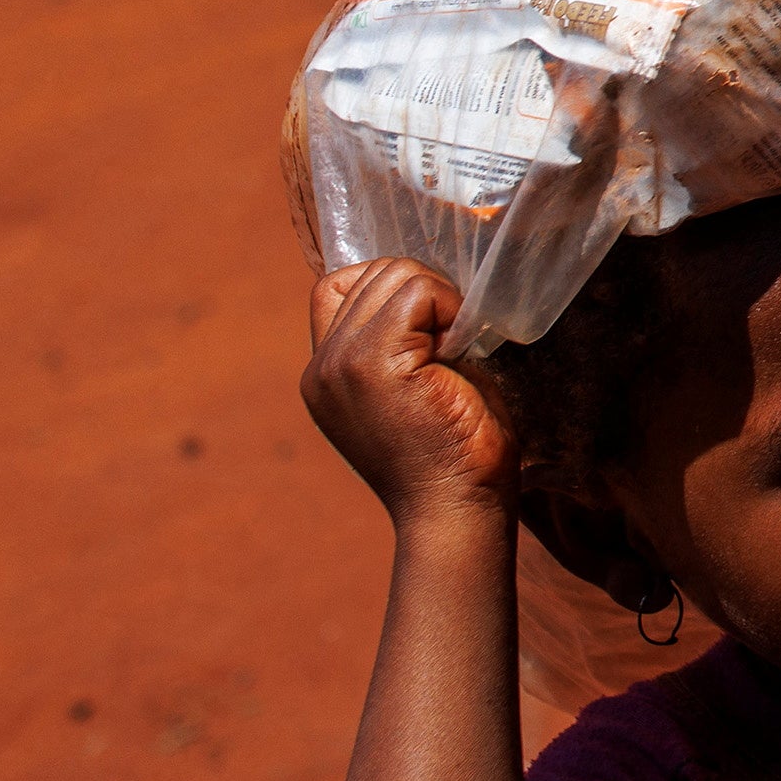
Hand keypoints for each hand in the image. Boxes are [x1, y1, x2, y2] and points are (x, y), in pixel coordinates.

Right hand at [304, 260, 519, 528]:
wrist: (455, 508)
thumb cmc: (455, 450)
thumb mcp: (413, 385)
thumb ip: (400, 341)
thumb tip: (424, 287)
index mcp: (325, 374)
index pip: (338, 286)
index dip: (392, 288)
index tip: (431, 327)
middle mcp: (321, 367)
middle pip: (372, 272)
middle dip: (424, 291)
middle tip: (452, 341)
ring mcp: (340, 364)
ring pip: (394, 273)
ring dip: (440, 298)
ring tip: (454, 349)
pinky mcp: (372, 363)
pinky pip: (417, 291)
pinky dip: (450, 304)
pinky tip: (459, 348)